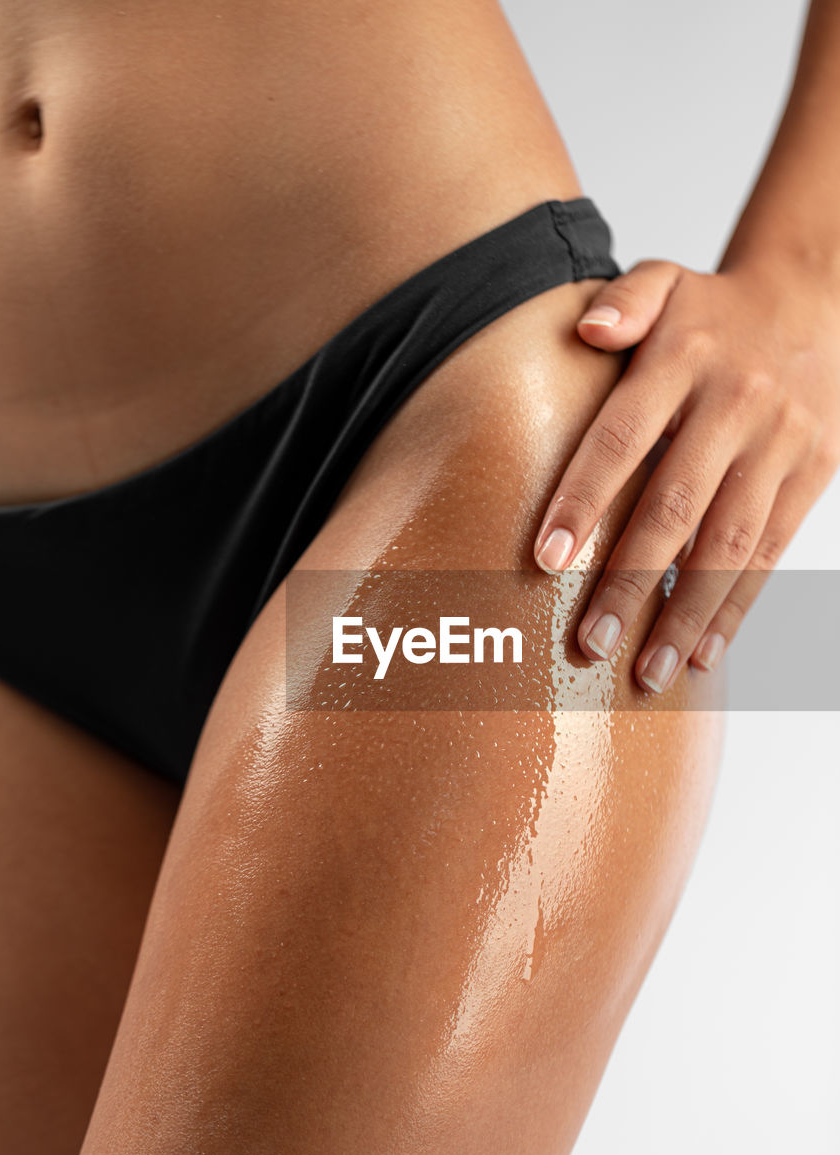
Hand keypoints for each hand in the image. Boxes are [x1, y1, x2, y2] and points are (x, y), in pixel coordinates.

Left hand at [533, 257, 839, 691]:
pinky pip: (771, 551)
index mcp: (684, 361)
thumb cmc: (713, 311)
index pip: (622, 438)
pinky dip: (737, 605)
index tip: (545, 560)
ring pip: (729, 544)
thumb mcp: (666, 280)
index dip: (584, 500)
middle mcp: (734, 406)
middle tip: (589, 644)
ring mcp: (779, 445)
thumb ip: (624, 301)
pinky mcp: (812, 474)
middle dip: (630, 581)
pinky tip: (704, 652)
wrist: (816, 301)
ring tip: (646, 671)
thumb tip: (584, 328)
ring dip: (686, 613)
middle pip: (675, 507)